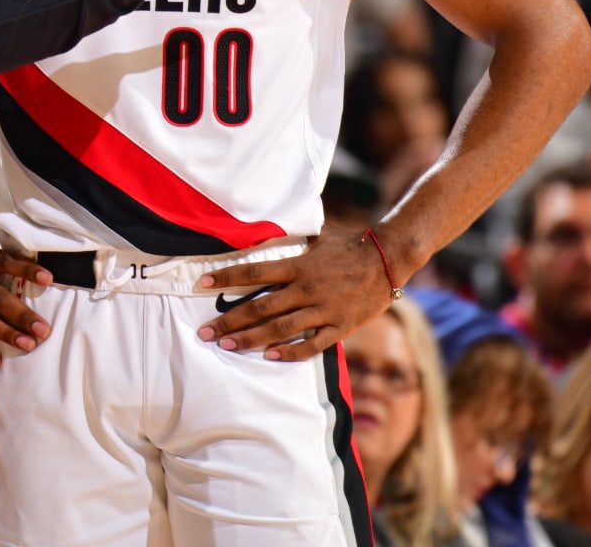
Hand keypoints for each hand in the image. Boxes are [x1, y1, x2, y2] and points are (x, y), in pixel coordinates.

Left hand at [196, 227, 394, 361]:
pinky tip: (269, 356)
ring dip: (250, 338)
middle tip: (205, 330)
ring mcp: (323, 310)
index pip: (253, 271)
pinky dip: (290, 352)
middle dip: (229, 319)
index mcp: (298, 265)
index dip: (226, 277)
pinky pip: (312, 344)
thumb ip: (290, 243)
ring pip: (280, 328)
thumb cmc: (350, 245)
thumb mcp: (317, 238)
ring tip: (227, 344)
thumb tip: (262, 233)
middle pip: (260, 307)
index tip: (201, 283)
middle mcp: (306, 289)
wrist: (389, 259)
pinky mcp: (340, 326)